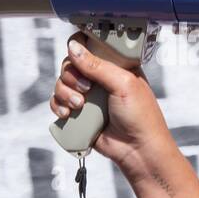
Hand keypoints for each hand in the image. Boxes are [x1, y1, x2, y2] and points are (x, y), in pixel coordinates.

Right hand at [50, 31, 172, 175]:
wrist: (137, 150)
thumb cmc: (140, 116)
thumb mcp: (123, 83)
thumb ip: (97, 65)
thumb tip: (73, 47)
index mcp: (114, 66)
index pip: (90, 46)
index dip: (80, 49)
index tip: (78, 59)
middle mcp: (100, 78)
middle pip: (70, 64)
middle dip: (71, 76)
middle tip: (85, 89)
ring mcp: (88, 96)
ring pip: (61, 83)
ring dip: (64, 92)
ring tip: (79, 106)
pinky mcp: (79, 113)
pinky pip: (58, 103)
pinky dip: (58, 106)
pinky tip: (68, 114)